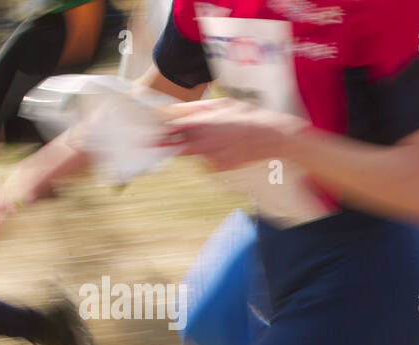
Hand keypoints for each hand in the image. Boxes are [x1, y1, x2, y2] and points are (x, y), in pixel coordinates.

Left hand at [161, 98, 305, 170]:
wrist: (270, 137)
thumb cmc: (247, 117)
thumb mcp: (222, 104)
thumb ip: (197, 108)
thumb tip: (177, 110)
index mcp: (201, 123)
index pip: (170, 128)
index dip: (158, 130)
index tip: (148, 132)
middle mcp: (203, 140)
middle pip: (175, 146)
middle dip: (165, 145)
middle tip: (153, 145)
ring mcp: (211, 156)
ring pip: (193, 155)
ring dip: (195, 150)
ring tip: (215, 142)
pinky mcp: (221, 167)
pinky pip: (208, 164)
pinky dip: (211, 158)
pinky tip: (225, 150)